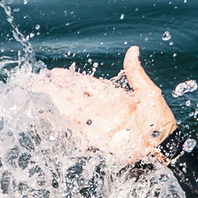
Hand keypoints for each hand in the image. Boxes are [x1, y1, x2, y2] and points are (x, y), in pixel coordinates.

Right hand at [31, 46, 179, 166]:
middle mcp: (100, 109)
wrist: (160, 147)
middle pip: (72, 97)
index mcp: (112, 96)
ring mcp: (96, 124)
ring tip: (36, 96)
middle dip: (54, 89)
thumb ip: (136, 73)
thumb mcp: (149, 92)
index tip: (54, 73)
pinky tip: (46, 118)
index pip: (86, 84)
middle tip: (37, 82)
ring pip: (69, 112)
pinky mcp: (94, 139)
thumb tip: (133, 50)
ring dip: (53, 104)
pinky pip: (73, 131)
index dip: (70, 78)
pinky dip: (59, 125)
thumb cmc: (159, 120)